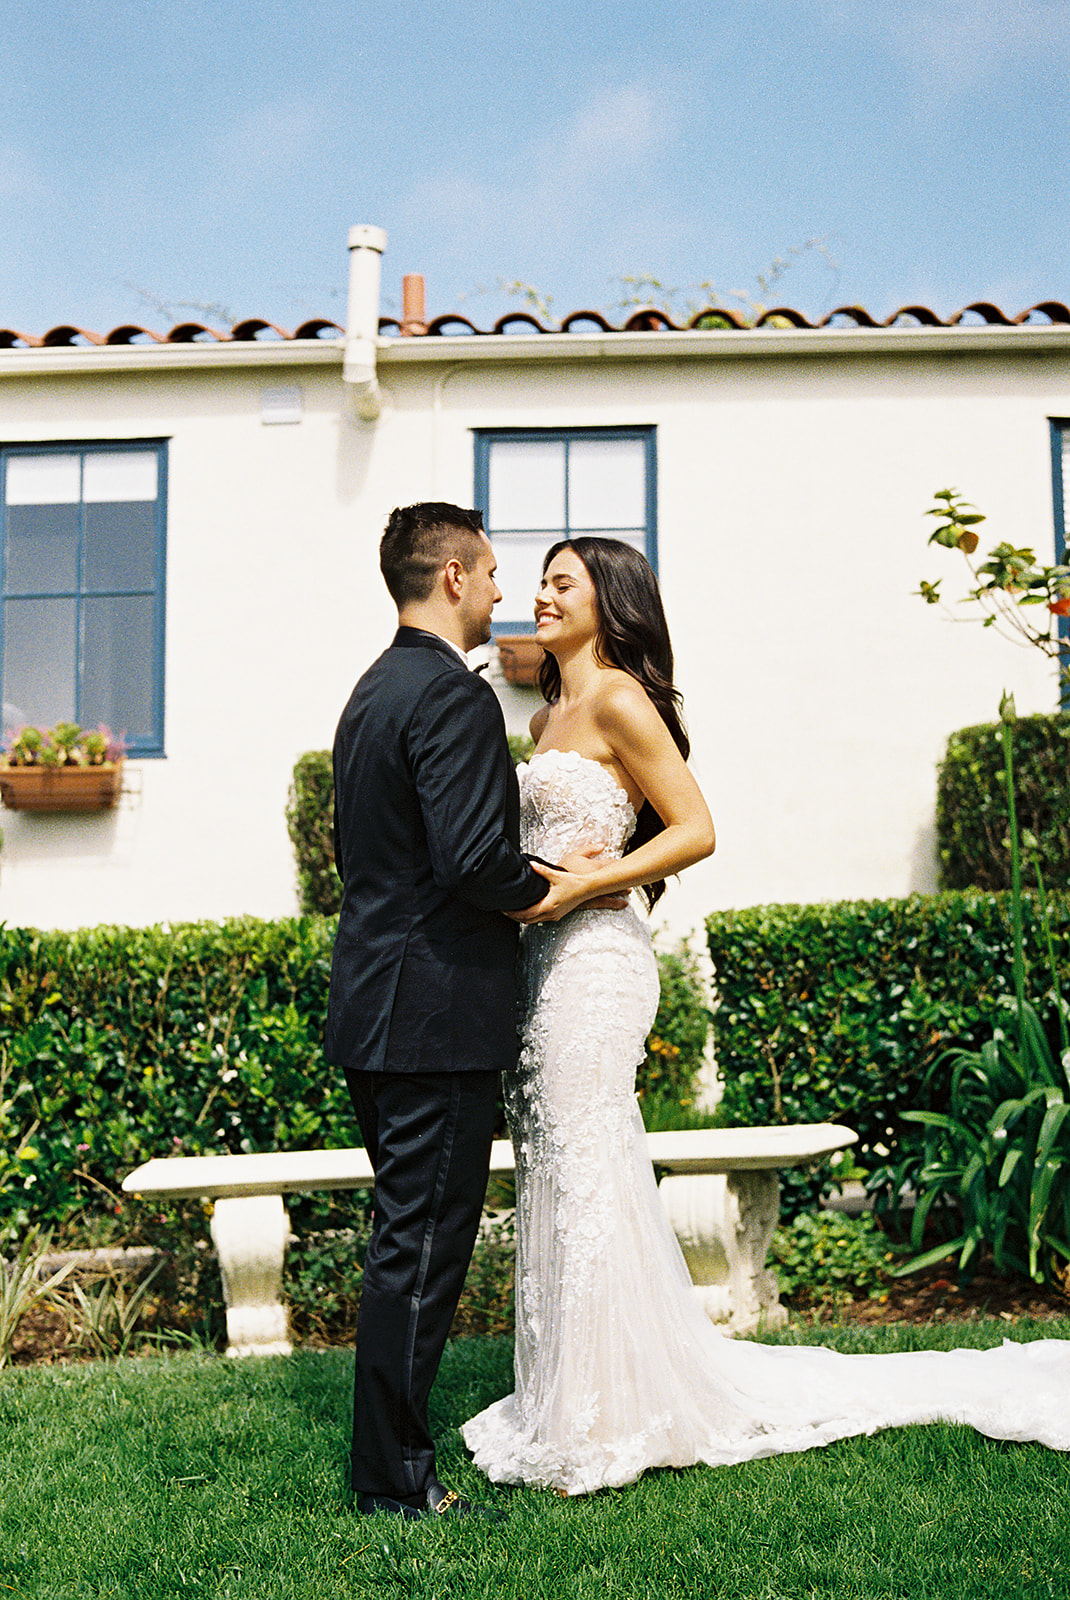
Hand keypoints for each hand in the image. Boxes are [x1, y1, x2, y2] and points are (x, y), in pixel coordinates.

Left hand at [507, 849, 628, 923]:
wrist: (587, 889)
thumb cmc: (573, 883)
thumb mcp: (556, 875)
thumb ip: (542, 870)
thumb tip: (531, 865)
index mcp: (548, 906)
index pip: (526, 914)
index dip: (513, 913)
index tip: (504, 909)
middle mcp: (550, 914)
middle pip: (527, 920)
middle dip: (515, 916)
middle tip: (504, 910)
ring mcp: (554, 916)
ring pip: (533, 921)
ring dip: (523, 917)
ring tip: (513, 909)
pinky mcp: (557, 914)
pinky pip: (540, 919)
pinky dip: (531, 916)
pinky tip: (527, 908)